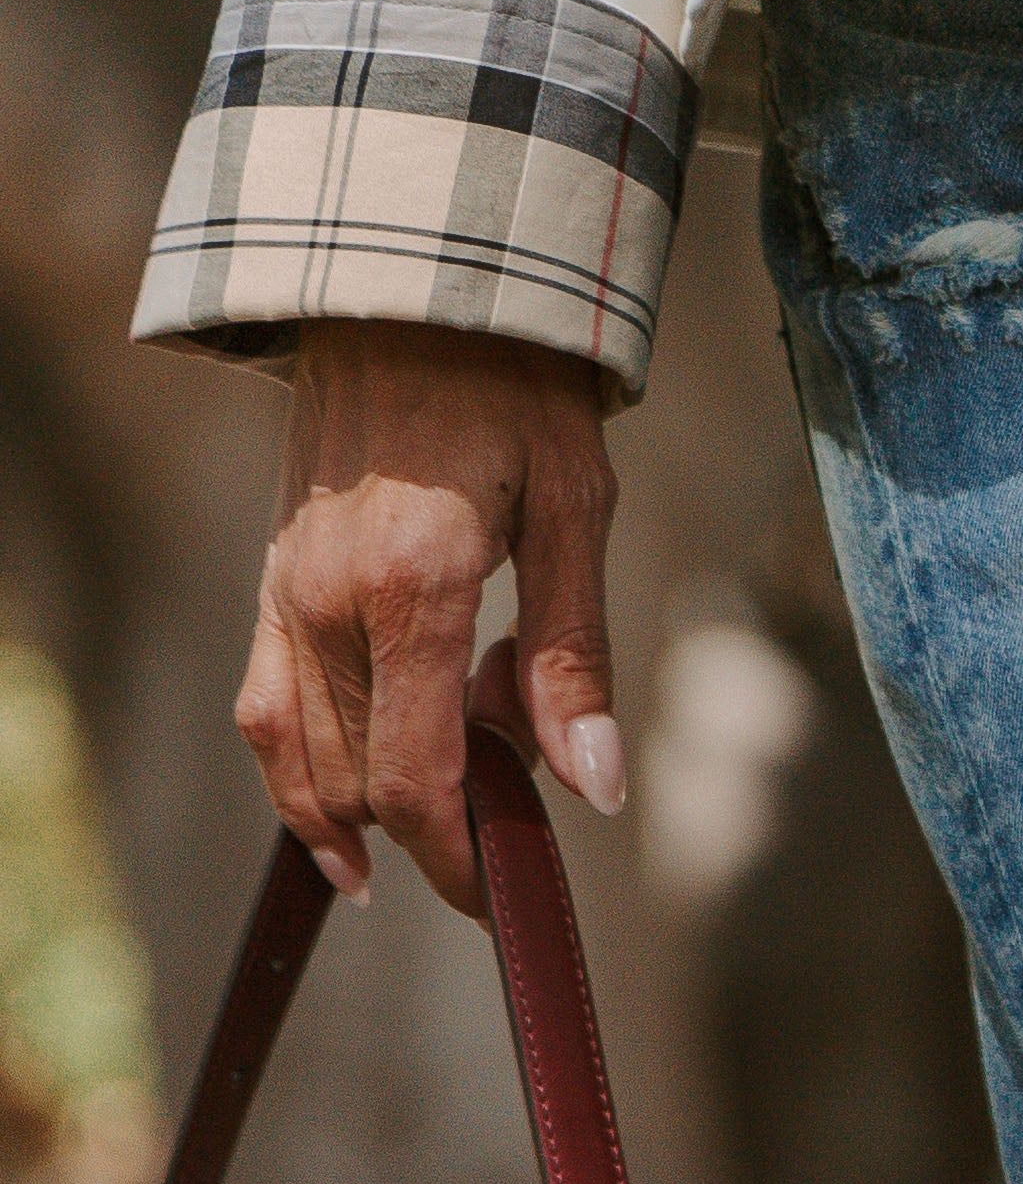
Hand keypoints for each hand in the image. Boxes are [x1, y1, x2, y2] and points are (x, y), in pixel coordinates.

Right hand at [239, 323, 622, 919]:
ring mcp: (285, 594)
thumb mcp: (580, 507)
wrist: (417, 290)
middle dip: (435, 828)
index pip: (418, 778)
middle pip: (361, 784)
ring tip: (440, 814)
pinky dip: (301, 772)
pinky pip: (267, 709)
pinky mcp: (269, 582)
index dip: (459, 858)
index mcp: (416, 588)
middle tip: (511, 813)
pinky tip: (349, 809)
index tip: (505, 893)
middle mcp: (331, 602)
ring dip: (368, 810)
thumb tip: (595, 786)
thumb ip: (577, 654)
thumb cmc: (518, 388)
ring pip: (301, 760)